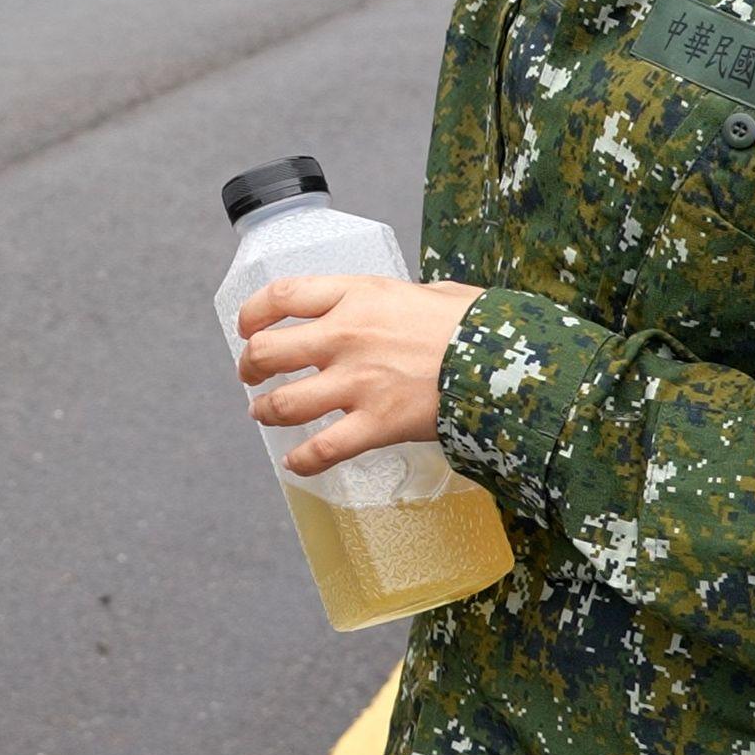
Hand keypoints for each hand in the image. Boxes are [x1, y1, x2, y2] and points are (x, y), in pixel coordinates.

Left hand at [234, 276, 488, 477]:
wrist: (508, 362)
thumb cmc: (478, 325)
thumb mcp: (433, 291)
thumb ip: (402, 299)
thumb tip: (405, 303)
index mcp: (358, 295)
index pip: (282, 295)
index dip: (253, 312)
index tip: (247, 325)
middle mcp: (346, 336)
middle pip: (268, 350)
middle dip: (250, 365)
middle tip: (251, 374)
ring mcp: (358, 382)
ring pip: (284, 403)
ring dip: (266, 410)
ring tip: (263, 412)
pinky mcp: (376, 424)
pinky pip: (322, 449)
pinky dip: (302, 460)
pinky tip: (296, 463)